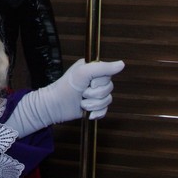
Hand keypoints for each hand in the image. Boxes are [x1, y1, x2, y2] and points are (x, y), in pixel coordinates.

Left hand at [4, 59, 124, 136]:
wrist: (55, 106)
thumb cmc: (66, 87)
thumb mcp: (83, 73)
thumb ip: (103, 68)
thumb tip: (122, 64)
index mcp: (93, 69)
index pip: (108, 75)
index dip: (99, 82)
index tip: (88, 83)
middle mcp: (95, 80)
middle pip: (109, 89)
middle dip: (94, 94)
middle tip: (82, 93)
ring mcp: (95, 94)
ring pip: (107, 101)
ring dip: (93, 104)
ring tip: (81, 102)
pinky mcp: (94, 106)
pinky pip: (105, 111)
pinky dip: (96, 113)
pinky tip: (87, 112)